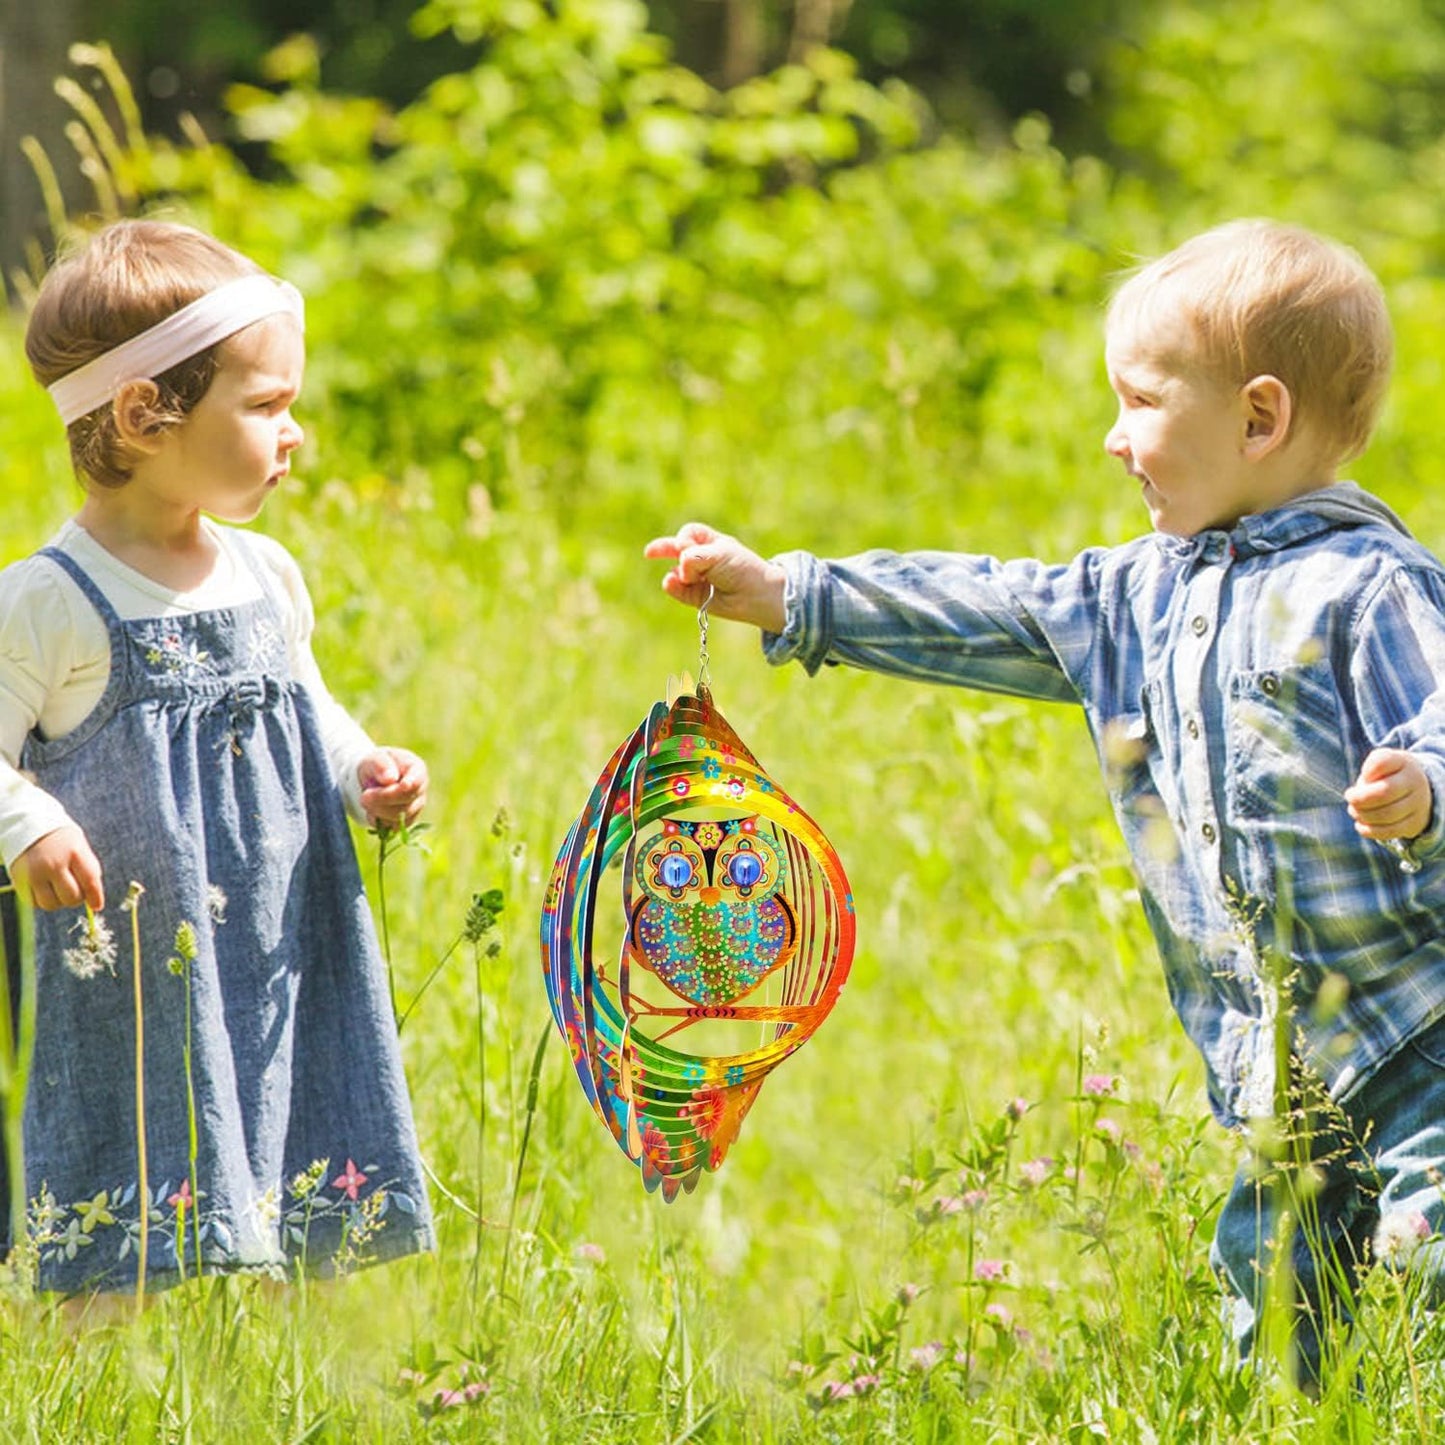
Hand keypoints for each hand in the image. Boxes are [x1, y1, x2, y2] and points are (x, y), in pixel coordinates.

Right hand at [11, 825, 104, 910]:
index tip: (97, 906)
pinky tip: (46, 890)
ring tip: (59, 890)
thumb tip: (95, 899)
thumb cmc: (61, 839)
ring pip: (52, 904)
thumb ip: (88, 869)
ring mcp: (35, 873)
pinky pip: (34, 903)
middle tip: (75, 891)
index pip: (90, 882)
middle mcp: (54, 863)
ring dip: (59, 902)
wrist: (29, 824)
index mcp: (74, 852)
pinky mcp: (20, 879)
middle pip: (71, 897)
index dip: (95, 898)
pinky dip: (42, 901)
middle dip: (76, 899)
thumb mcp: (80, 846)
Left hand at [359, 747, 428, 828]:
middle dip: (383, 800)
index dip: (410, 784)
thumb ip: (381, 765)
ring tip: (365, 800)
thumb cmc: (377, 765)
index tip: (402, 785)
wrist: (374, 779)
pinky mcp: (407, 821)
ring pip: (400, 817)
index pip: (417, 780)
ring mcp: (416, 806)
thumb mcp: (374, 759)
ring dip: (378, 811)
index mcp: (417, 769)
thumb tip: (390, 778)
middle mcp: (420, 789)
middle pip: (407, 801)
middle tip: (364, 796)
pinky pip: (393, 827)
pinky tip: (372, 811)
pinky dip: (379, 821)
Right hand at [643, 521, 787, 632]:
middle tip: (649, 553)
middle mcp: (702, 559)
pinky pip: (676, 590)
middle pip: (676, 550)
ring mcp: (697, 578)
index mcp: (711, 543)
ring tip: (690, 577)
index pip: (689, 533)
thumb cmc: (742, 568)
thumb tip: (675, 572)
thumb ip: (693, 556)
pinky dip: (672, 586)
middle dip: (664, 550)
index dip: (684, 538)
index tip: (686, 544)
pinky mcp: (695, 597)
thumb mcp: (718, 554)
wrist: (756, 595)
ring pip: (675, 572)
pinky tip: (671, 582)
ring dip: (677, 573)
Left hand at [1345, 748, 1431, 840]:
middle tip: (1350, 797)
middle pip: (1383, 793)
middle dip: (1359, 798)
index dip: (1367, 771)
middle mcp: (1415, 782)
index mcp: (1403, 762)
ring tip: (1353, 810)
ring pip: (1386, 815)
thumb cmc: (1389, 774)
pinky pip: (1390, 831)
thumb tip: (1364, 785)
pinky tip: (1360, 824)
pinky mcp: (1414, 824)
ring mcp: (1418, 804)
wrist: (1418, 791)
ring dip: (1362, 814)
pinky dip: (1369, 830)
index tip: (1364, 776)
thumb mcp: (1381, 762)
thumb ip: (1371, 767)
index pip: (1382, 762)